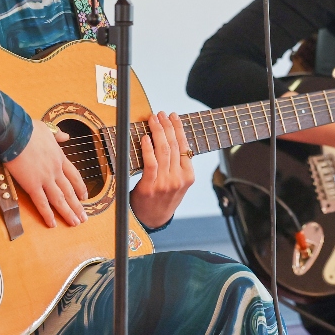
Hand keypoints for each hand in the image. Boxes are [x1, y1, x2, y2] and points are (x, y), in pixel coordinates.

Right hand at [5, 120, 88, 226]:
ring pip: (59, 199)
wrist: (16, 134)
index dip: (80, 187)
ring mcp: (45, 179)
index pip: (74, 176)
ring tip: (75, 223)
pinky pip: (42, 203)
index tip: (84, 196)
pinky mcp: (32, 185)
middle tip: (83, 217)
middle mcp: (55, 170)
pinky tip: (52, 223)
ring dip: (68, 212)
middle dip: (77, 205)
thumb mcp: (47, 129)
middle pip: (69, 191)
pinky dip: (48, 214)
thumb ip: (57, 135)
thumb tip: (64, 135)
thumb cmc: (29, 130)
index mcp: (59, 157)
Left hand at [130, 111, 195, 229]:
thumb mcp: (178, 183)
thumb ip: (177, 164)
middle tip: (161, 114)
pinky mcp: (151, 187)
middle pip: (174, 146)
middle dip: (167, 126)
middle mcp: (179, 179)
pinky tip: (146, 138)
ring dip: (158, 132)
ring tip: (153, 120)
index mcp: (188, 176)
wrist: (153, 220)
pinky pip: (151, 163)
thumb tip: (170, 138)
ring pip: (163, 151)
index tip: (173, 116)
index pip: (185, 146)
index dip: (178, 128)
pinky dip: (148, 149)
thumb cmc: (163, 198)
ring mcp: (166, 183)